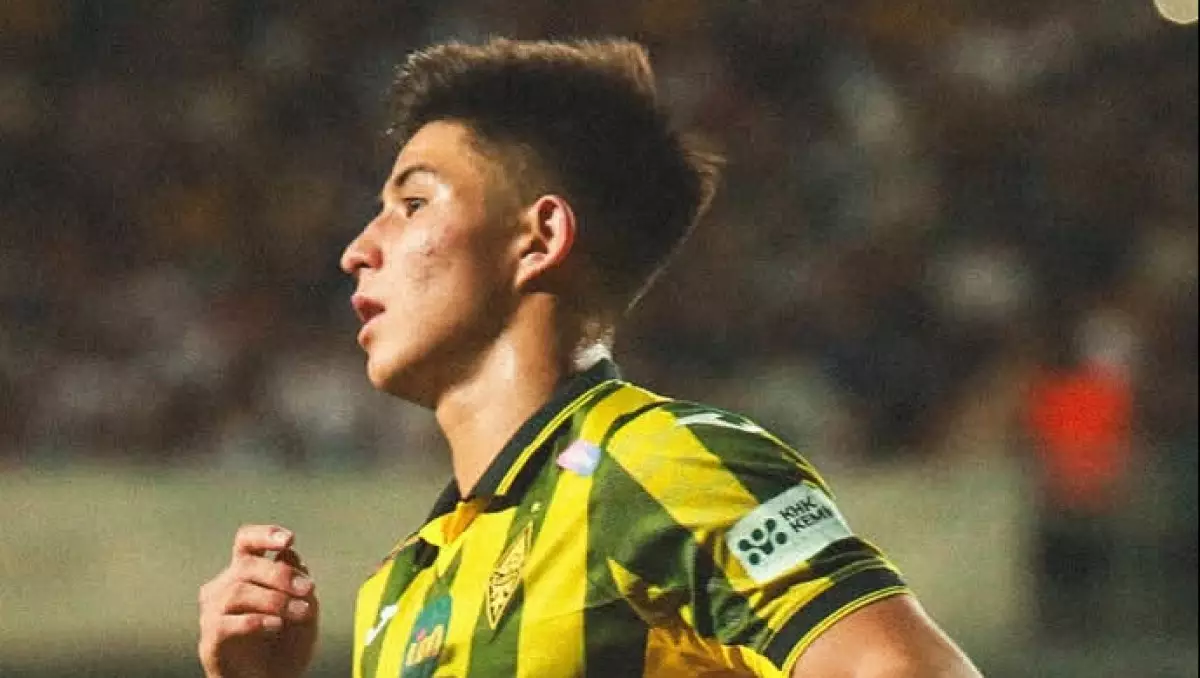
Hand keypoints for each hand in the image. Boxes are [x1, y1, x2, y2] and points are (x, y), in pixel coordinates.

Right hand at [198, 525, 319, 677]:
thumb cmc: (285, 644)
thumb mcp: (305, 609)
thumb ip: (300, 582)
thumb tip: (289, 555)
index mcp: (246, 574)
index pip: (246, 542)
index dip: (264, 535)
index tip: (289, 539)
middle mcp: (224, 588)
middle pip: (245, 565)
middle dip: (280, 574)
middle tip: (308, 588)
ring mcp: (213, 614)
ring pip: (237, 591)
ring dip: (274, 600)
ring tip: (300, 613)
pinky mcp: (210, 641)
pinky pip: (225, 623)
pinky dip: (254, 621)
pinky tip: (276, 625)